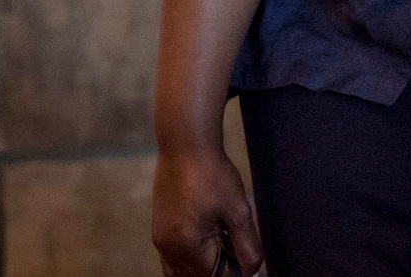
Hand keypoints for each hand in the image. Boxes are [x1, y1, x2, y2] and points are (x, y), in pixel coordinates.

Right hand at [153, 145, 262, 276]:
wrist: (185, 146)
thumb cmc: (212, 174)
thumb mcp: (238, 210)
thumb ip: (247, 245)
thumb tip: (253, 270)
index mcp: (189, 247)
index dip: (236, 270)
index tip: (245, 252)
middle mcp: (169, 250)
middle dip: (220, 269)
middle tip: (235, 243)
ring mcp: (161, 242)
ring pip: (182, 273)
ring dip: (204, 267)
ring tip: (222, 239)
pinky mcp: (158, 232)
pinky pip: (173, 260)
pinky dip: (190, 259)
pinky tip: (207, 236)